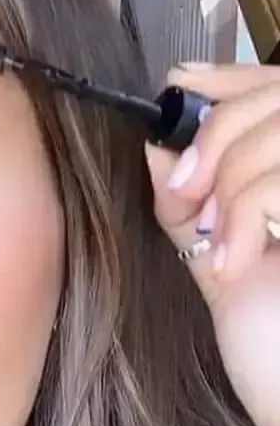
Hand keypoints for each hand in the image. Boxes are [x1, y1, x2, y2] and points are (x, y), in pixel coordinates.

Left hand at [145, 63, 279, 425]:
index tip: (180, 83)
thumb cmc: (271, 348)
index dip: (231, 77)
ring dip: (228, 185)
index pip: (277, 88)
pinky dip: (245, 214)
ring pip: (276, 132)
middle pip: (276, 96)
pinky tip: (237, 262)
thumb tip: (158, 149)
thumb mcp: (223, 266)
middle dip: (216, 137)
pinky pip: (276, 183)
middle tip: (187, 194)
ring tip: (220, 245)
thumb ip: (194, 211)